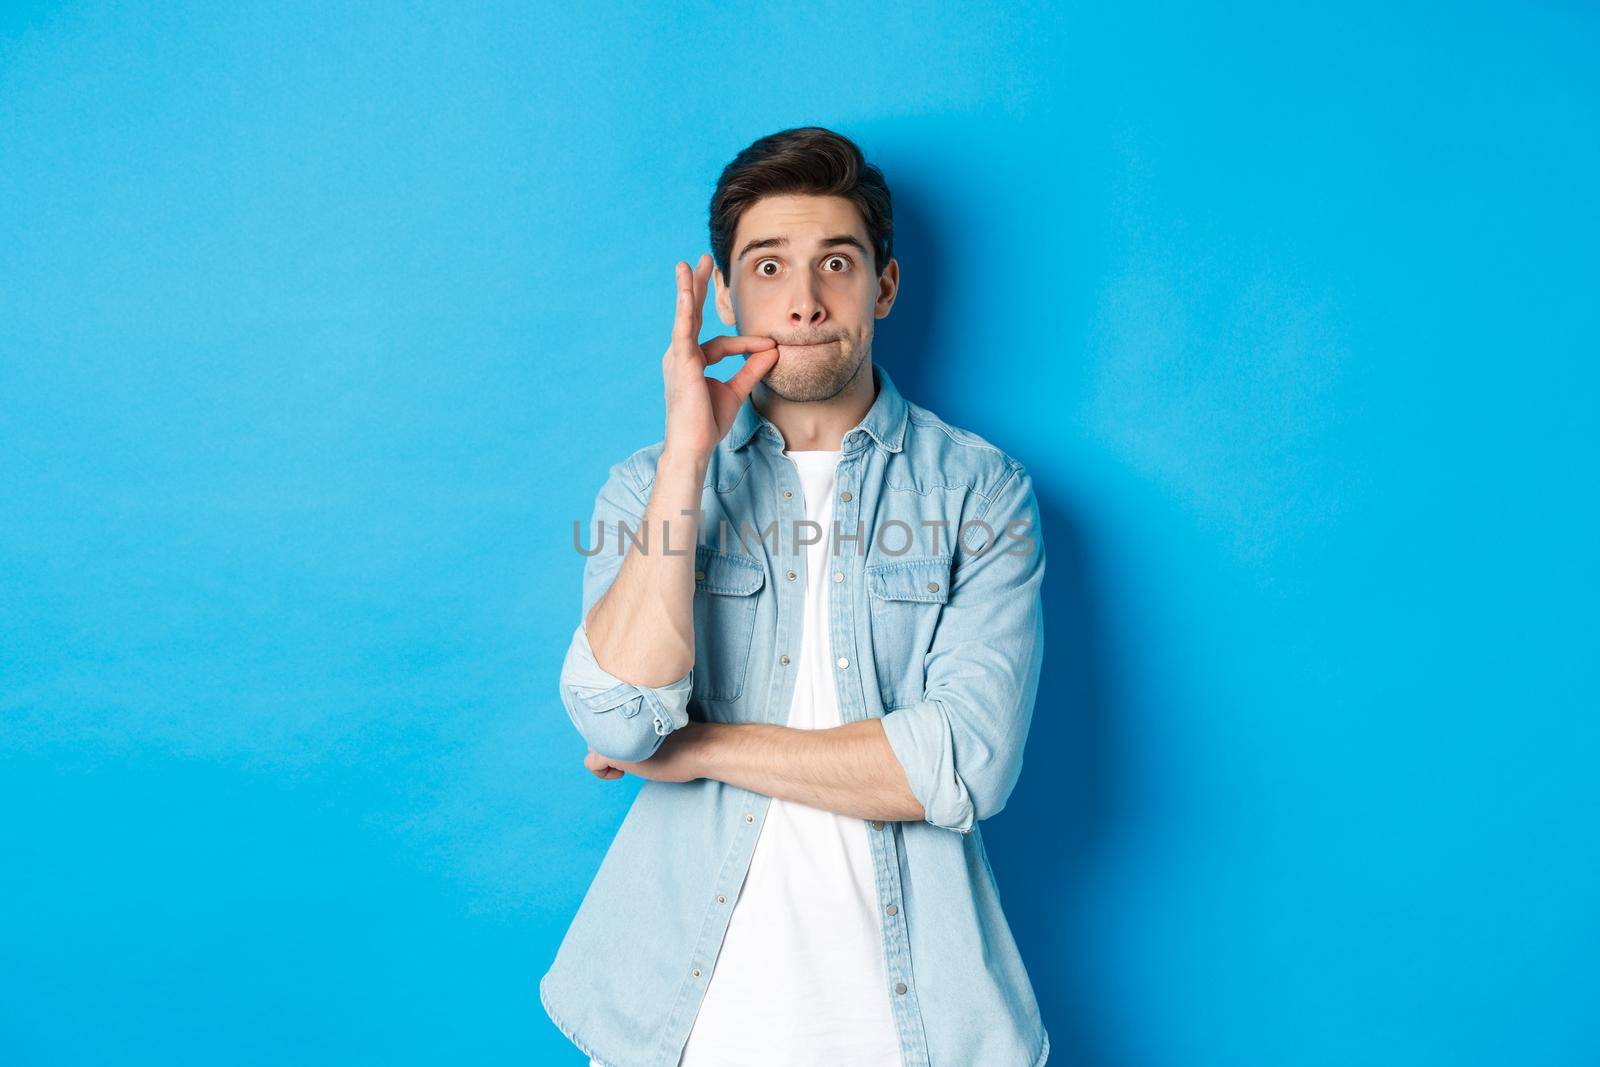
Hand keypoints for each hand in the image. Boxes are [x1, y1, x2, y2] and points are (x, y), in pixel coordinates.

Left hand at [584, 722, 708, 783]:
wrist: (697, 746)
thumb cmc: (685, 738)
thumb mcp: (654, 725)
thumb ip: (636, 723)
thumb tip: (623, 733)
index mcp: (628, 705)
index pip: (606, 717)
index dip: (617, 732)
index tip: (632, 742)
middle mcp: (615, 716)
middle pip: (597, 731)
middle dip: (610, 744)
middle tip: (633, 753)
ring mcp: (611, 733)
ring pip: (593, 746)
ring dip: (608, 755)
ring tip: (631, 762)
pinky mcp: (610, 752)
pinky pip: (591, 764)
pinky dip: (603, 772)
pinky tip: (623, 773)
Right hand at [662, 254, 778, 459]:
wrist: (695, 446)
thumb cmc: (708, 423)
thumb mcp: (736, 391)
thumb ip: (752, 369)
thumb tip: (773, 350)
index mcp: (693, 362)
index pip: (723, 344)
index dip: (748, 345)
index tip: (770, 348)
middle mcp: (682, 356)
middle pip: (693, 315)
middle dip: (698, 288)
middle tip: (703, 262)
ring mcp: (679, 358)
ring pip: (686, 316)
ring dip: (688, 288)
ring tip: (688, 265)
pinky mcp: (680, 363)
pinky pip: (683, 332)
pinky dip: (685, 311)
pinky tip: (686, 293)